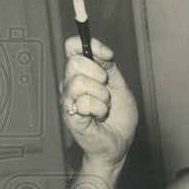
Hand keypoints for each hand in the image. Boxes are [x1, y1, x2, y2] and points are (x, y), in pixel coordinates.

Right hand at [60, 37, 138, 168]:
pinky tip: (100, 117)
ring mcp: (68, 100)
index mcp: (81, 73)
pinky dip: (100, 110)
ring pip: (80, 82)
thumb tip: (101, 52)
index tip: (107, 55)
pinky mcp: (70, 116)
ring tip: (104, 107)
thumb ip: (110, 68)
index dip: (90, 44)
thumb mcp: (120, 87)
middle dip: (99, 75)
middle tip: (106, 91)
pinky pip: (84, 102)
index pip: (72, 46)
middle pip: (75, 62)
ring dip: (102, 96)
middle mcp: (70, 84)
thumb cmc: (119, 117)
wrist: (120, 143)